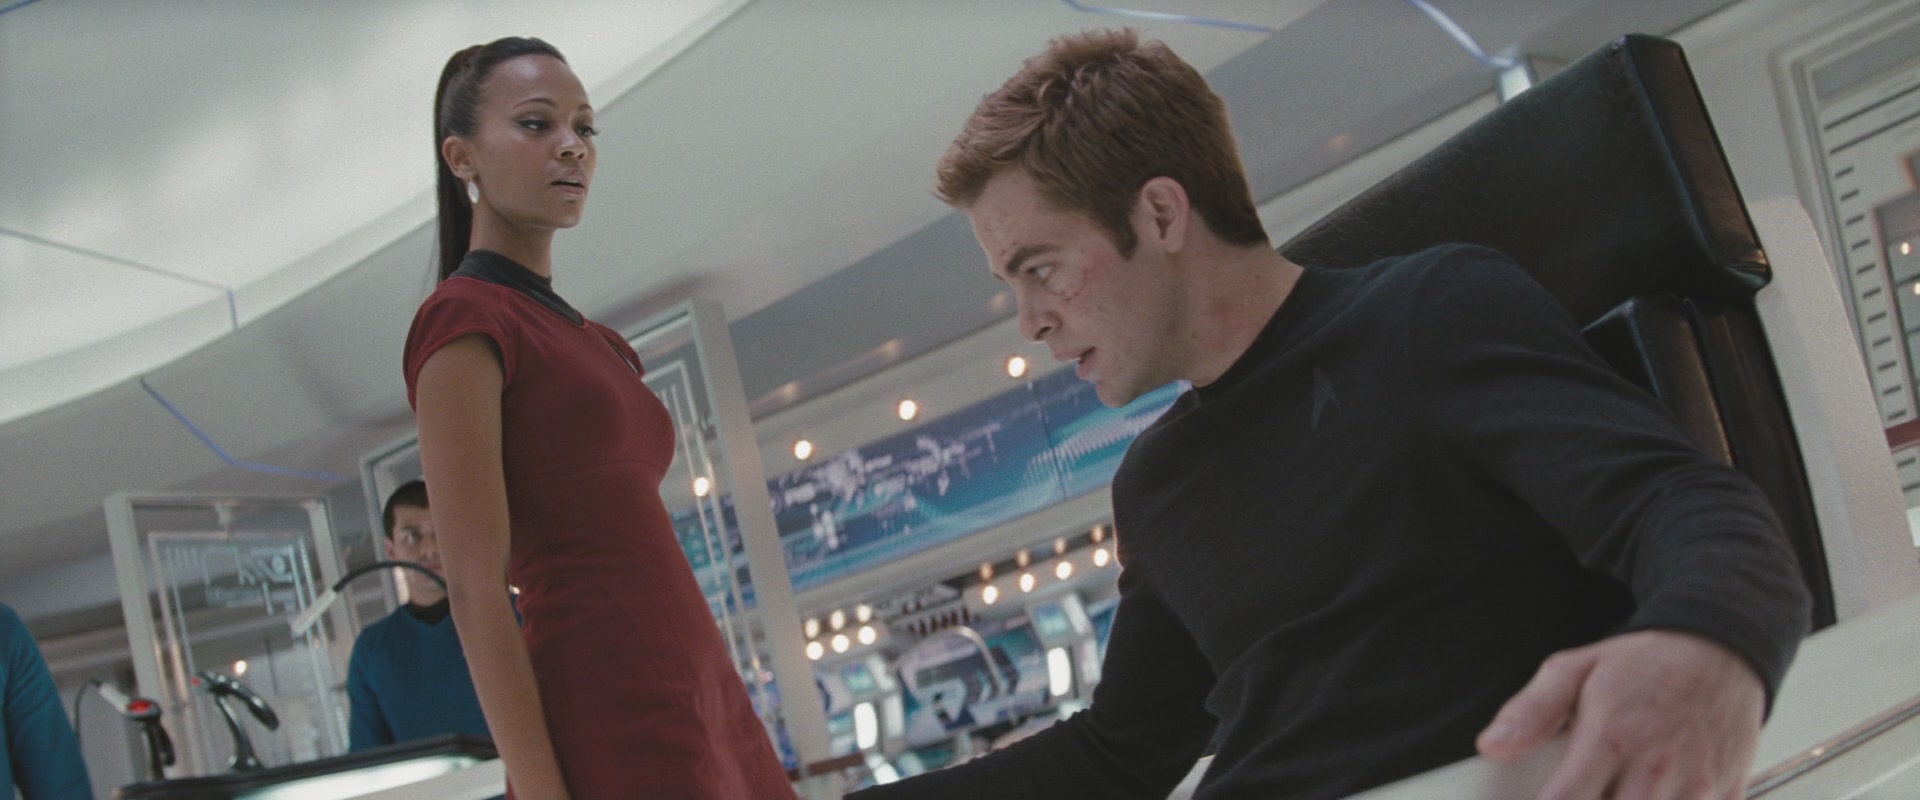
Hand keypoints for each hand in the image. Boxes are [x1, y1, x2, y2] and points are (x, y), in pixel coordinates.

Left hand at [1476, 629, 1764, 799]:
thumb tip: (1492, 745)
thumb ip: (1530, 711)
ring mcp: (1696, 787)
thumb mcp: (1576, 669)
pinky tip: (1651, 792)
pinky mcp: (1727, 795)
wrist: (1721, 650)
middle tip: (1581, 789)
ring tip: (1613, 789)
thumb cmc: (1645, 664)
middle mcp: (1654, 769)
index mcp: (1610, 738)